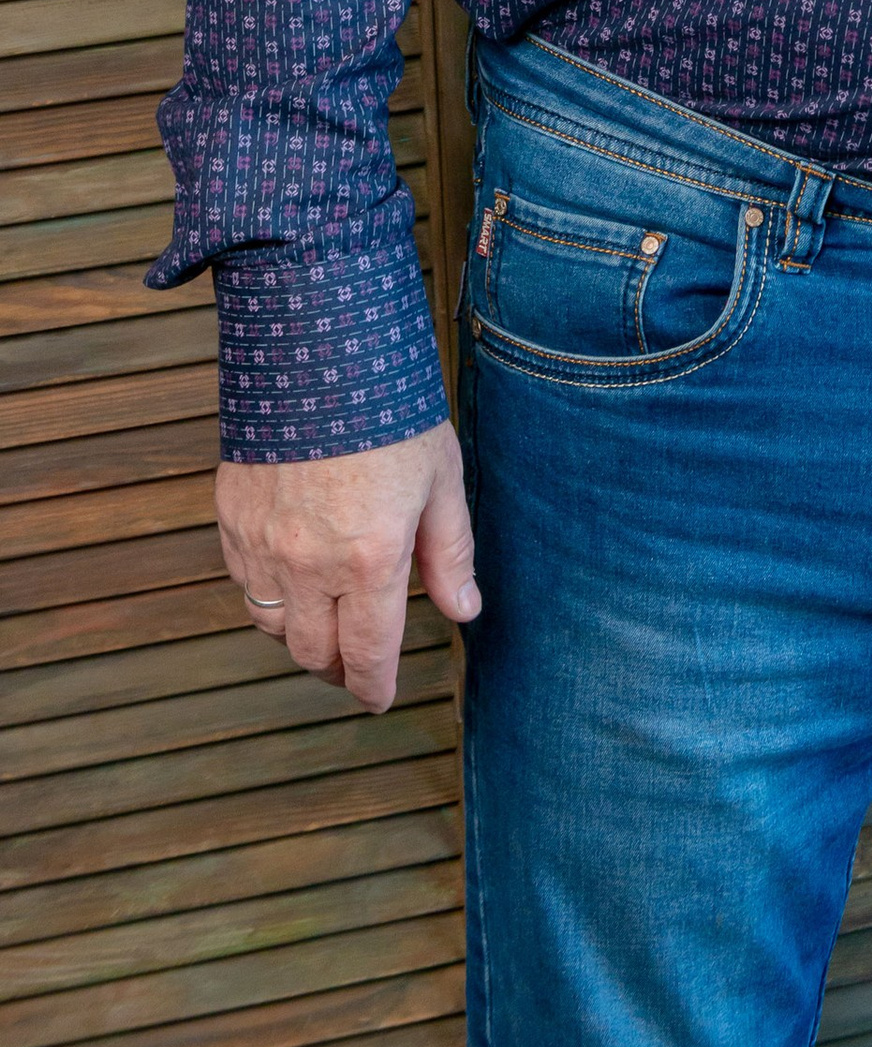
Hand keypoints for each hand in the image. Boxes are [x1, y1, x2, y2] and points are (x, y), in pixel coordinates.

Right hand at [216, 420, 478, 709]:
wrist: (316, 347)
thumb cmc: (390, 409)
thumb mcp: (441, 477)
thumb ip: (449, 552)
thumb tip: (465, 609)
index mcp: (369, 560)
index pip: (368, 654)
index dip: (374, 687)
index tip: (378, 699)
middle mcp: (309, 565)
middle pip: (314, 653)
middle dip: (337, 671)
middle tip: (354, 669)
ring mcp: (263, 544)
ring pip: (272, 626)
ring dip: (299, 638)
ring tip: (324, 628)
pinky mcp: (232, 519)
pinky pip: (245, 583)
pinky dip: (267, 596)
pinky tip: (290, 582)